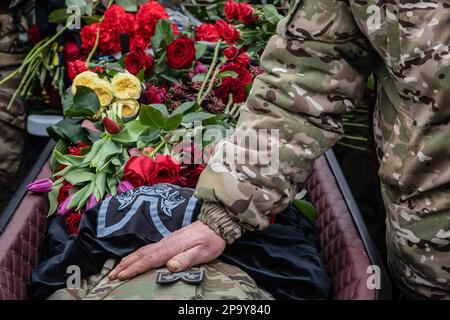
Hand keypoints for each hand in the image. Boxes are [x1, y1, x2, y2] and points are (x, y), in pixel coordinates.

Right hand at [108, 220, 225, 280]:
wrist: (216, 223)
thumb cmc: (211, 240)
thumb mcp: (203, 252)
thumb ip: (186, 259)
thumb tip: (170, 266)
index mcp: (172, 247)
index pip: (149, 259)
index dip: (134, 269)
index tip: (121, 277)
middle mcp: (165, 243)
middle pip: (141, 255)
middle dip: (124, 265)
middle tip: (110, 276)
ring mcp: (166, 240)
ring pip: (143, 251)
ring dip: (128, 260)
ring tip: (117, 269)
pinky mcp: (169, 240)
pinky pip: (148, 249)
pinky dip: (137, 256)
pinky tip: (135, 259)